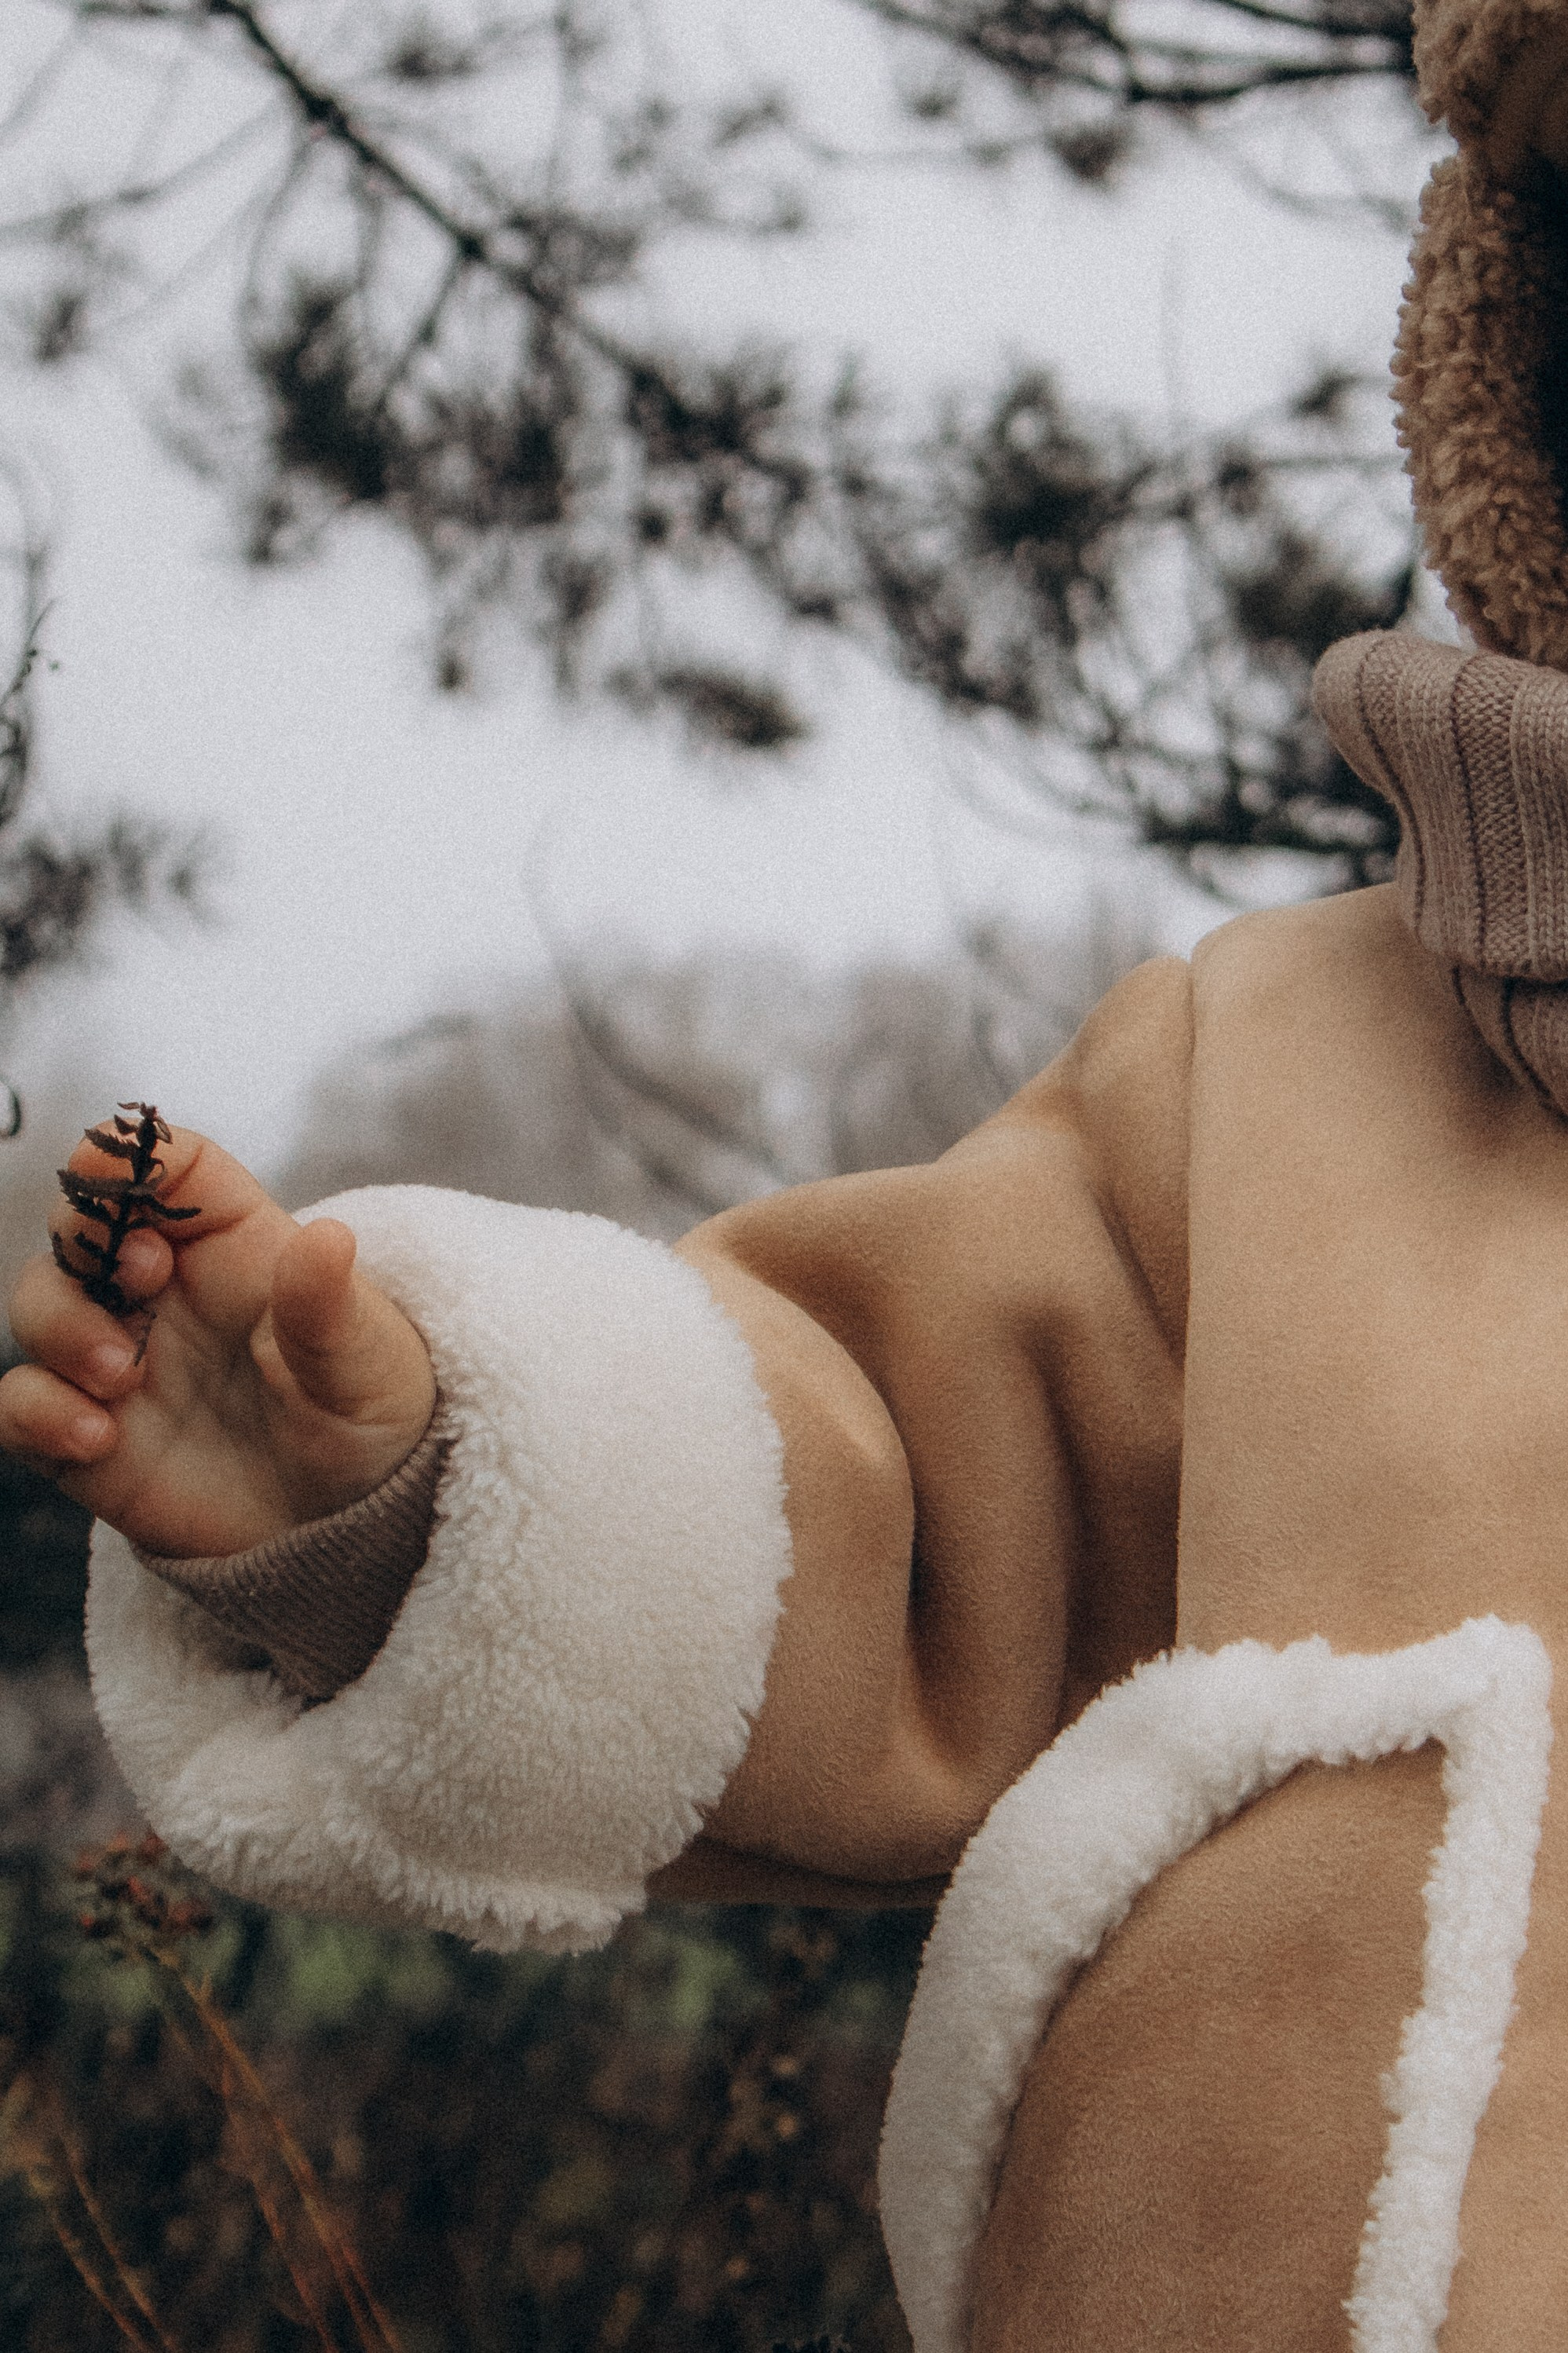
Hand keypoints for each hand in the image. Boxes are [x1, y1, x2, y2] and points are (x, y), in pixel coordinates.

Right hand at [0, 1123, 436, 1557]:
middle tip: (143, 1278)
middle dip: (86, 1234)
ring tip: (122, 1373)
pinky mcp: (88, 1431)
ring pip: (39, 1303)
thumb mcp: (367, 1364)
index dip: (137, 1154)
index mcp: (235, 1244)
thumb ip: (330, 1309)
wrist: (349, 1523)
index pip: (173, 1168)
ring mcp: (119, 1358)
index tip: (124, 1174)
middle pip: (81, 1222)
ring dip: (61, 1324)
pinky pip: (20, 1404)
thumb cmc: (366, 1417)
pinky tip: (95, 1436)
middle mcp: (165, 1291)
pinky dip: (37, 1410)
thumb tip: (327, 1238)